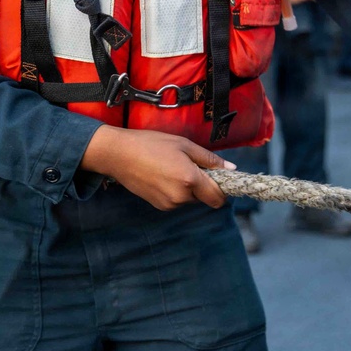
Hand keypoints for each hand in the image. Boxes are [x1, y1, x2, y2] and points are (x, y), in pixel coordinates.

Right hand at [81, 125, 234, 209]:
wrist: (119, 155)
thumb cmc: (151, 144)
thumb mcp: (184, 145)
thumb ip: (209, 159)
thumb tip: (231, 168)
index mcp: (190, 180)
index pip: (217, 198)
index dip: (222, 189)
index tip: (218, 177)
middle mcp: (181, 196)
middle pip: (204, 197)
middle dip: (202, 185)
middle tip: (188, 165)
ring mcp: (169, 204)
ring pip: (190, 199)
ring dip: (188, 188)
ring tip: (172, 168)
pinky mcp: (159, 206)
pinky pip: (176, 200)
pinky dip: (175, 191)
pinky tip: (162, 176)